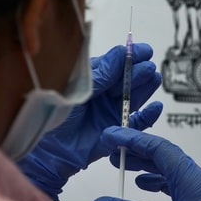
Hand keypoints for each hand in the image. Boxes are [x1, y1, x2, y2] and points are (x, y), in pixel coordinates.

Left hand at [18, 43, 162, 200]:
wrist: (44, 150)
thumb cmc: (53, 114)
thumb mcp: (75, 88)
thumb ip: (100, 74)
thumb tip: (121, 53)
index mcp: (91, 80)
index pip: (114, 64)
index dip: (129, 56)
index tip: (143, 50)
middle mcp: (103, 94)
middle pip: (126, 80)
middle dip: (138, 72)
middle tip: (148, 66)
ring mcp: (110, 112)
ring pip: (133, 97)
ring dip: (145, 88)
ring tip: (154, 79)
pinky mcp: (116, 131)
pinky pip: (136, 123)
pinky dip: (147, 116)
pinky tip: (155, 107)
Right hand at [92, 127, 200, 200]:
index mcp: (196, 181)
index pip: (160, 148)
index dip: (133, 139)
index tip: (112, 136)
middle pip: (166, 156)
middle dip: (137, 150)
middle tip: (113, 148)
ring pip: (171, 169)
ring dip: (146, 165)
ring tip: (124, 164)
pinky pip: (177, 184)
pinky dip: (158, 181)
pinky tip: (144, 186)